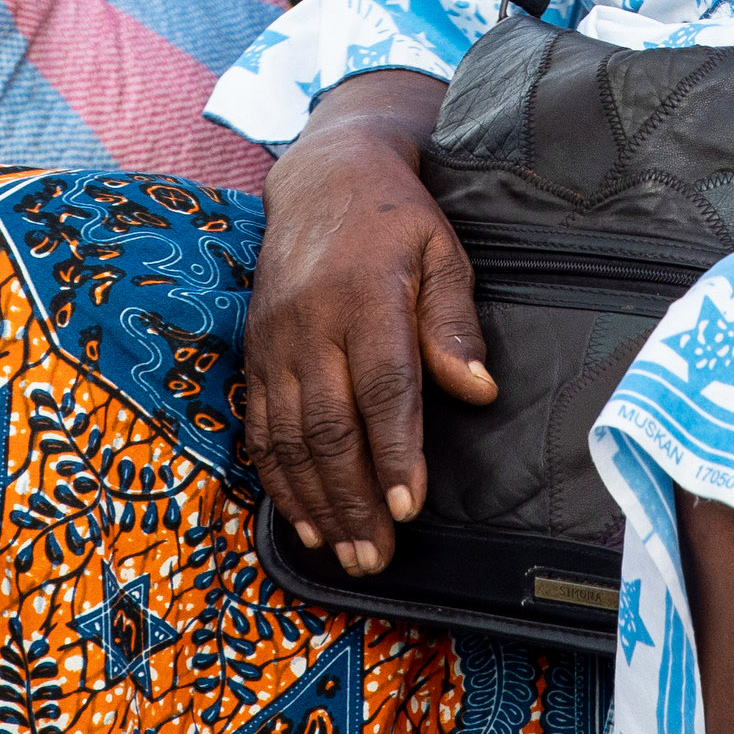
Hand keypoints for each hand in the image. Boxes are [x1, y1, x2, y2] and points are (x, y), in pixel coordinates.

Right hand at [243, 74, 493, 573]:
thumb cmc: (395, 220)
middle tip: (377, 556)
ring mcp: (275, 340)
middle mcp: (312, 323)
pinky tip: (305, 519)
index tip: (408, 505)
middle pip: (329, 424)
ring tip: (346, 553)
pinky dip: (279, 480)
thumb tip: (478, 390)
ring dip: (317, 502)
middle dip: (353, 498)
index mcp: (365, 296)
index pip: (381, 386)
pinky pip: (260, 427)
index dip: (393, 450)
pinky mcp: (254, 351)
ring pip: (289, 437)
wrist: (322, 177)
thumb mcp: (441, 251)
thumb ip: (454, 321)